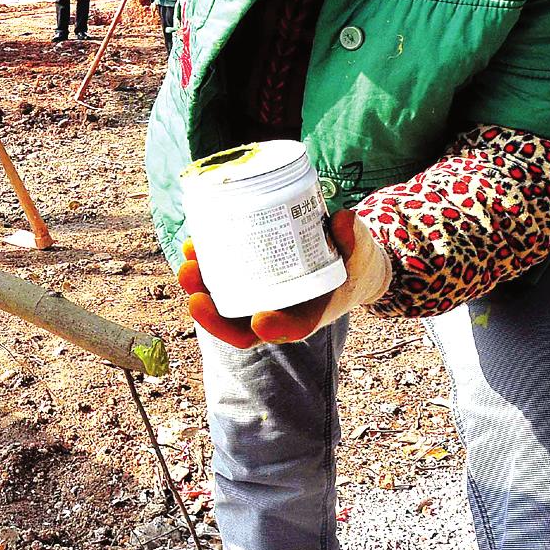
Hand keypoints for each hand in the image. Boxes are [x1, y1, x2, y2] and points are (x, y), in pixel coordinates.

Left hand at [177, 211, 392, 347]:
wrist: (346, 260)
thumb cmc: (354, 262)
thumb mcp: (360, 251)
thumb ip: (352, 238)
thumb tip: (342, 220)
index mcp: (310, 313)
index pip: (291, 328)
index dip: (274, 328)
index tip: (260, 321)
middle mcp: (280, 311)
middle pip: (242, 326)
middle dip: (215, 317)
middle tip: (197, 295)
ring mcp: (261, 297)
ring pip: (225, 304)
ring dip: (201, 289)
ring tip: (188, 264)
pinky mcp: (249, 279)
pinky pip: (222, 279)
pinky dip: (205, 267)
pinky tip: (192, 246)